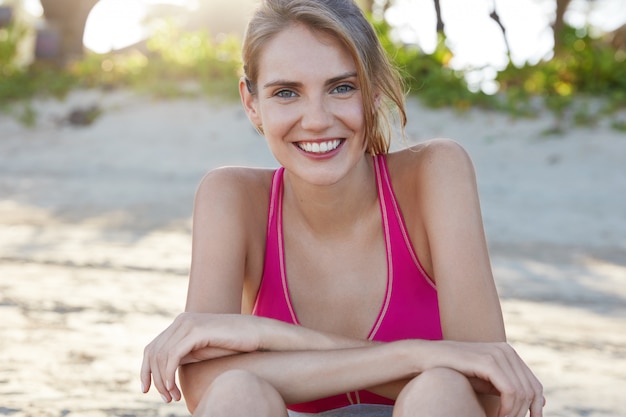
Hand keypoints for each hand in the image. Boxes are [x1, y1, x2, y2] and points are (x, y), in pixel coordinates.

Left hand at [140, 313, 262, 401]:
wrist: (257, 334)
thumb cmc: (234, 345)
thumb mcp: (202, 351)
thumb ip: (184, 355)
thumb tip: (164, 372)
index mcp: (181, 323)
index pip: (152, 347)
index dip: (145, 370)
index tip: (146, 390)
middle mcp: (182, 320)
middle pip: (152, 352)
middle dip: (153, 379)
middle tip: (165, 399)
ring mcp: (188, 323)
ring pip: (161, 356)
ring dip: (162, 381)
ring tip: (172, 398)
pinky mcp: (196, 331)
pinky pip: (172, 356)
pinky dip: (169, 375)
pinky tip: (174, 389)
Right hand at [426, 341, 543, 416]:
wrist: (426, 359)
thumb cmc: (453, 372)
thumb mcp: (485, 381)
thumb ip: (507, 388)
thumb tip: (538, 403)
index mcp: (508, 353)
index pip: (534, 385)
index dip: (534, 408)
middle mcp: (506, 350)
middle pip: (532, 390)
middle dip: (525, 413)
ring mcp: (498, 353)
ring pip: (522, 393)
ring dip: (514, 414)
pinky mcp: (488, 361)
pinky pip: (510, 391)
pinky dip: (508, 409)